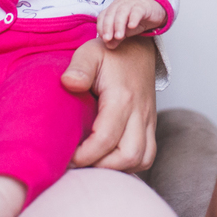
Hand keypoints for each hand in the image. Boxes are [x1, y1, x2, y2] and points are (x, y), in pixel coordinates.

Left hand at [61, 36, 157, 171]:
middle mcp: (139, 113)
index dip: (84, 155)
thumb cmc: (111, 53)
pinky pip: (147, 155)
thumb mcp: (90, 53)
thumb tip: (69, 83)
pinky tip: (110, 159)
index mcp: (122, 98)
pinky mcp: (150, 125)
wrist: (138, 47)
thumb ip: (79, 68)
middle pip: (128, 156)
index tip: (66, 155)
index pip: (105, 139)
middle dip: (102, 167)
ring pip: (142, 160)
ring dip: (117, 168)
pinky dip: (130, 164)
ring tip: (93, 162)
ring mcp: (148, 121)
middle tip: (79, 162)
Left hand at [96, 0, 165, 48]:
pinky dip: (133, 19)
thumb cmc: (134, 20)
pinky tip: (131, 26)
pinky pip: (136, 12)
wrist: (152, 10)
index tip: (103, 40)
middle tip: (107, 39)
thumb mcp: (125, 31)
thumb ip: (116, 38)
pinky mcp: (142, 7)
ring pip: (121, 13)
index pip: (102, 18)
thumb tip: (108, 46)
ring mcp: (130, 5)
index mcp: (111, 10)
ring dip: (119, 25)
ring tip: (119, 36)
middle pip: (110, 15)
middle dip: (108, 28)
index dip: (101, 28)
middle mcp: (119, 5)